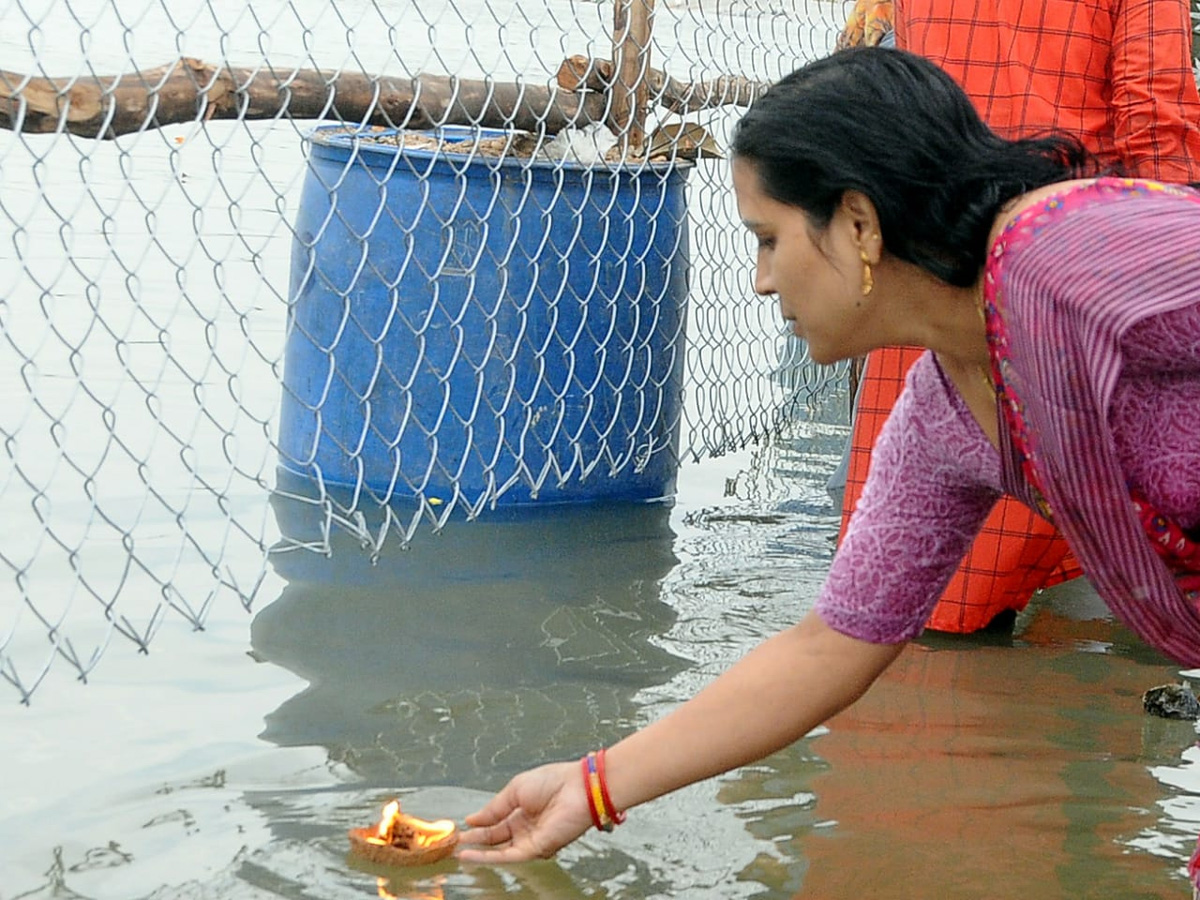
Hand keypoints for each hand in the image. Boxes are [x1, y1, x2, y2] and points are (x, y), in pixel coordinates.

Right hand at [456, 760, 593, 862]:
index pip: (494, 824)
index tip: (458, 830)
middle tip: (452, 843)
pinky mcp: (536, 848)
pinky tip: (471, 854)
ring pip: (499, 852)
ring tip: (456, 851)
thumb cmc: (552, 781)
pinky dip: (489, 857)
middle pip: (494, 840)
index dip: (476, 828)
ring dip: (478, 853)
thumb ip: (494, 808)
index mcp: (521, 811)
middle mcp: (524, 828)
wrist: (578, 787)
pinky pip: (509, 857)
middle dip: (474, 842)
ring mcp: (530, 840)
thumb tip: (472, 819)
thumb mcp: (515, 789)